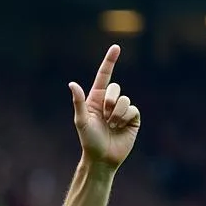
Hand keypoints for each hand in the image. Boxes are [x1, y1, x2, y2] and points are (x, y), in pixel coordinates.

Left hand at [69, 45, 140, 169]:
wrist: (102, 159)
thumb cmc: (89, 141)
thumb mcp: (81, 121)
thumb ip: (78, 102)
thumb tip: (72, 84)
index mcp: (96, 100)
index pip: (104, 76)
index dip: (110, 61)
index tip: (116, 47)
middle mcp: (110, 103)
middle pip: (115, 88)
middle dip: (109, 101)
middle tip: (104, 117)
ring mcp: (122, 110)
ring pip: (125, 99)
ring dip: (116, 114)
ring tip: (111, 126)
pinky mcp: (133, 118)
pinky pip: (133, 109)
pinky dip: (125, 118)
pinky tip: (120, 127)